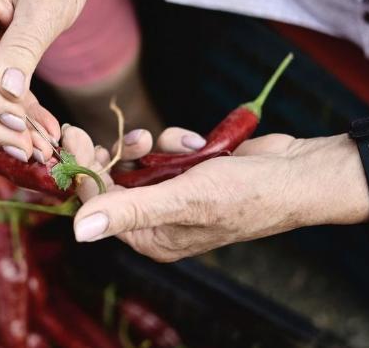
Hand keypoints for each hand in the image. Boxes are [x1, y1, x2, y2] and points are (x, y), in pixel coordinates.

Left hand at [63, 127, 368, 262]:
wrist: (297, 173)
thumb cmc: (247, 195)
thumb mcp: (184, 200)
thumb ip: (130, 211)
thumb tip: (79, 231)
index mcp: (153, 238)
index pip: (100, 206)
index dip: (83, 172)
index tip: (71, 136)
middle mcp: (160, 220)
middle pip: (115, 182)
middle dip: (115, 154)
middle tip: (101, 129)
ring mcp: (176, 194)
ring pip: (140, 161)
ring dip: (154, 145)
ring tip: (180, 143)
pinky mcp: (191, 172)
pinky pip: (166, 150)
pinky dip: (178, 141)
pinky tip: (200, 142)